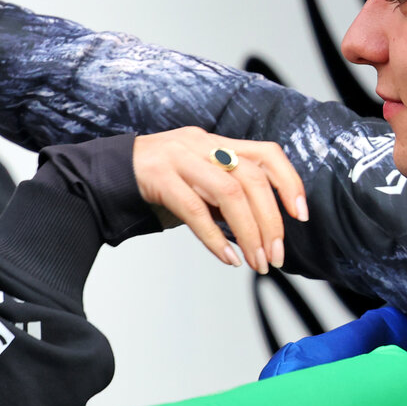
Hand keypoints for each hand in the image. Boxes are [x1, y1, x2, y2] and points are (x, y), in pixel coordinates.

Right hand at [132, 127, 307, 274]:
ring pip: (229, 193)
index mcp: (217, 143)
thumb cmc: (158, 182)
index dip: (289, 182)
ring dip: (249, 233)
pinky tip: (227, 257)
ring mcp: (179, 159)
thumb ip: (226, 195)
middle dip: (271, 221)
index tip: (301, 215)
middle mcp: (202, 145)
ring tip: (257, 262)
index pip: (266, 153)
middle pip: (252, 178)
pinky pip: (194, 210)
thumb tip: (263, 230)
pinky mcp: (158, 177)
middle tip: (277, 255)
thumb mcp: (197, 180)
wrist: (105, 173)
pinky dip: (215, 238)